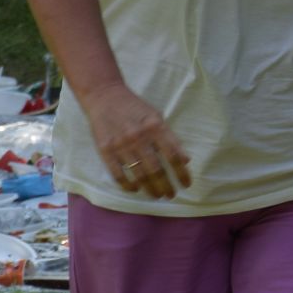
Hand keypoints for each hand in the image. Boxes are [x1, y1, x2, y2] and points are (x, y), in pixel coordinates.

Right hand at [80, 81, 191, 198]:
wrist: (105, 97)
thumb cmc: (135, 108)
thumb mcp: (157, 117)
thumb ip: (169, 137)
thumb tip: (185, 159)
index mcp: (156, 127)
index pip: (173, 155)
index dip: (181, 172)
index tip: (187, 184)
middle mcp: (139, 137)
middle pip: (156, 169)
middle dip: (166, 185)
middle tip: (171, 195)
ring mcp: (121, 145)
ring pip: (139, 174)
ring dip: (150, 188)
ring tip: (158, 195)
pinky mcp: (105, 150)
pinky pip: (118, 174)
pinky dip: (128, 185)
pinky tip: (136, 189)